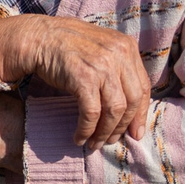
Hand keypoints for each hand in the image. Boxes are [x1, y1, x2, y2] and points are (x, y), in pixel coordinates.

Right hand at [0, 13, 149, 146]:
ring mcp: (103, 67)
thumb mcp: (102, 50)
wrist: (40, 38)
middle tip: (112, 141)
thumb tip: (127, 103)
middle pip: (132, 101)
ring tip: (95, 143)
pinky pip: (91, 113)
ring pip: (114, 110)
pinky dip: (86, 130)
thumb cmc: (68, 48)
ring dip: (104, 132)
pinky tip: (79, 138)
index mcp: (127, 48)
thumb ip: (117, 68)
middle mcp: (119, 56)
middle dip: (122, 127)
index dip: (140, 114)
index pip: (143, 87)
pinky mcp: (84, 79)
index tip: (135, 132)